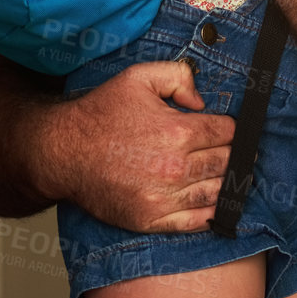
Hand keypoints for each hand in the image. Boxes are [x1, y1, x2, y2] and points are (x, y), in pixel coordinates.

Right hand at [42, 60, 234, 231]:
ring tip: (225, 176)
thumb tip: (202, 101)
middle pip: (227, 163)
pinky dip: (211, 213)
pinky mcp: (152, 219)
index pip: (228, 133)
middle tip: (234, 153)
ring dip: (226, 183)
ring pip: (216, 192)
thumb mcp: (137, 78)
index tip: (226, 130)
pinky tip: (213, 203)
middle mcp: (175, 167)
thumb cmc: (99, 116)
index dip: (231, 129)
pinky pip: (197, 221)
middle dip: (233, 155)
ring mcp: (164, 198)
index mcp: (177, 132)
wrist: (63, 153)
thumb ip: (178, 76)